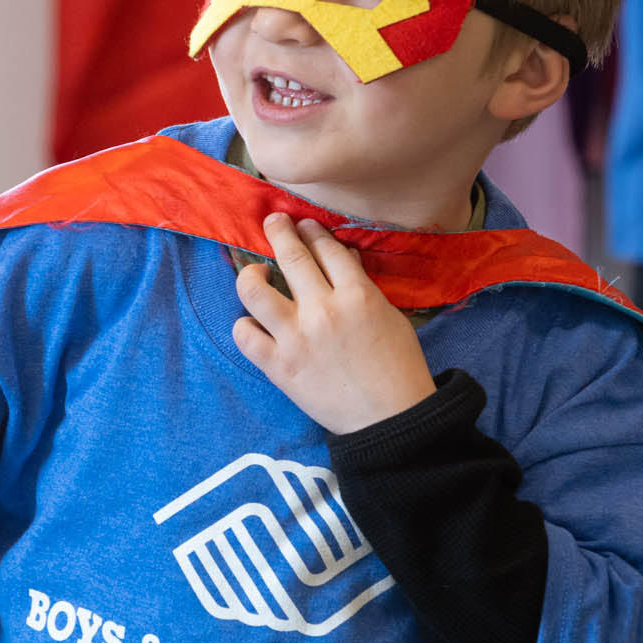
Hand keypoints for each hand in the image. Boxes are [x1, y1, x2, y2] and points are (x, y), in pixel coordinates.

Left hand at [233, 214, 435, 433]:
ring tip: (256, 273)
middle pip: (290, 255)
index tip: (304, 226)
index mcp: (357, 294)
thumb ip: (362, 285)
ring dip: (251, 273)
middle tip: (273, 222)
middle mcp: (322, 310)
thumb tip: (341, 257)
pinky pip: (244, 335)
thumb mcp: (390, 316)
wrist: (389, 419)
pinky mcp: (278, 367)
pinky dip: (244, 325)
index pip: (326, 247)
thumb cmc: (398, 366)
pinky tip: (253, 322)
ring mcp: (295, 338)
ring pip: (253, 290)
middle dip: (278, 230)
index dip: (312, 231)